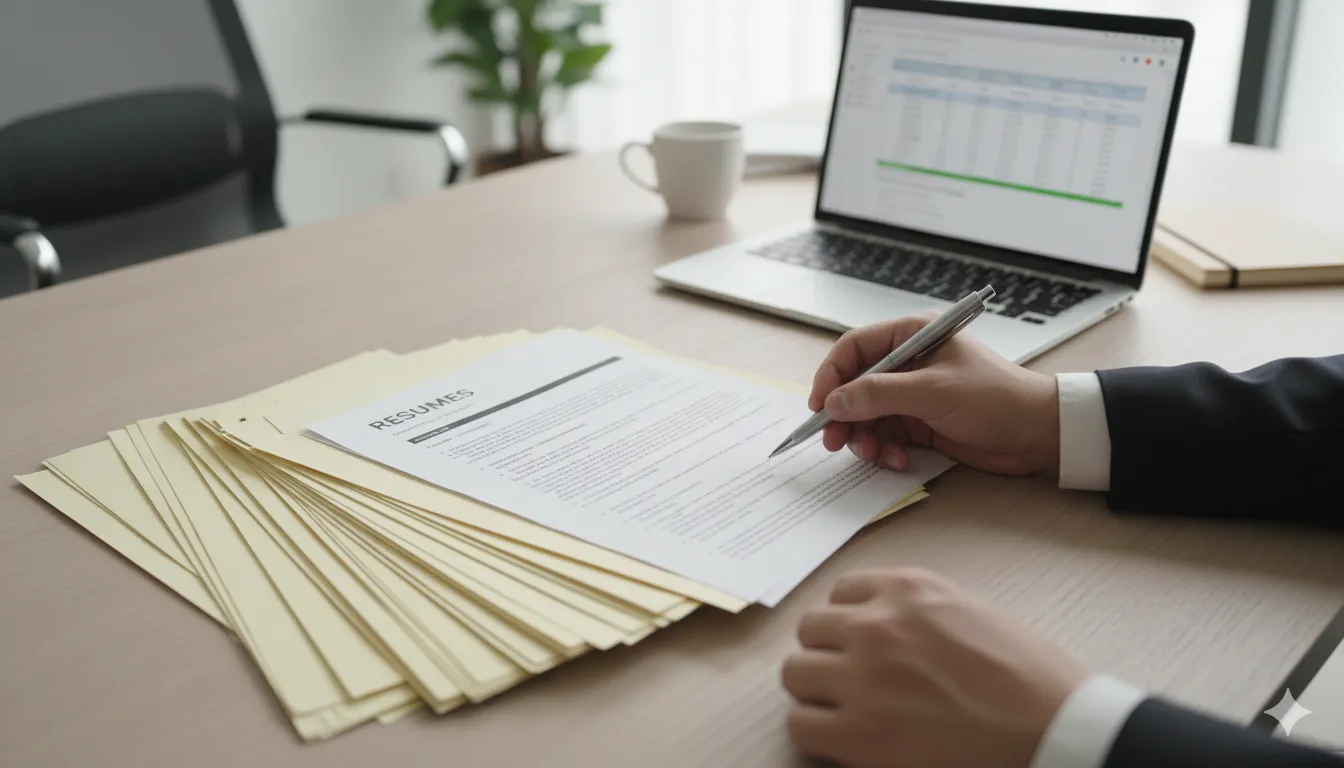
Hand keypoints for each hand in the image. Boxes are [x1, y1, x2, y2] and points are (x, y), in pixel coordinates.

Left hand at [782, 568, 1086, 767]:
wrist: (1055, 728)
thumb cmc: (1028, 676)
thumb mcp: (968, 609)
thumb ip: (915, 608)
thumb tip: (877, 620)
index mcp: (906, 589)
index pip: (839, 593)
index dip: (847, 621)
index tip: (858, 642)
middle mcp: (876, 625)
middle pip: (810, 630)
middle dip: (827, 653)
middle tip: (851, 679)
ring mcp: (863, 678)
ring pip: (795, 673)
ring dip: (816, 690)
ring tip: (846, 708)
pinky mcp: (859, 733)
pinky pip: (800, 723)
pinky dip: (816, 731)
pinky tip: (845, 737)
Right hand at [808, 313, 1059, 475]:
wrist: (1037, 433)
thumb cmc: (995, 398)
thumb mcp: (933, 392)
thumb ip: (879, 395)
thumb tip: (834, 402)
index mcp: (912, 335)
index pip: (854, 348)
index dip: (831, 376)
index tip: (819, 406)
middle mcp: (908, 362)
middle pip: (855, 386)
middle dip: (844, 415)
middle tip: (834, 442)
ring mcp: (912, 394)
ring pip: (866, 415)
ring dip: (864, 438)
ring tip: (874, 455)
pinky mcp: (919, 422)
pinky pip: (885, 435)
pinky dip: (885, 450)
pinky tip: (898, 461)